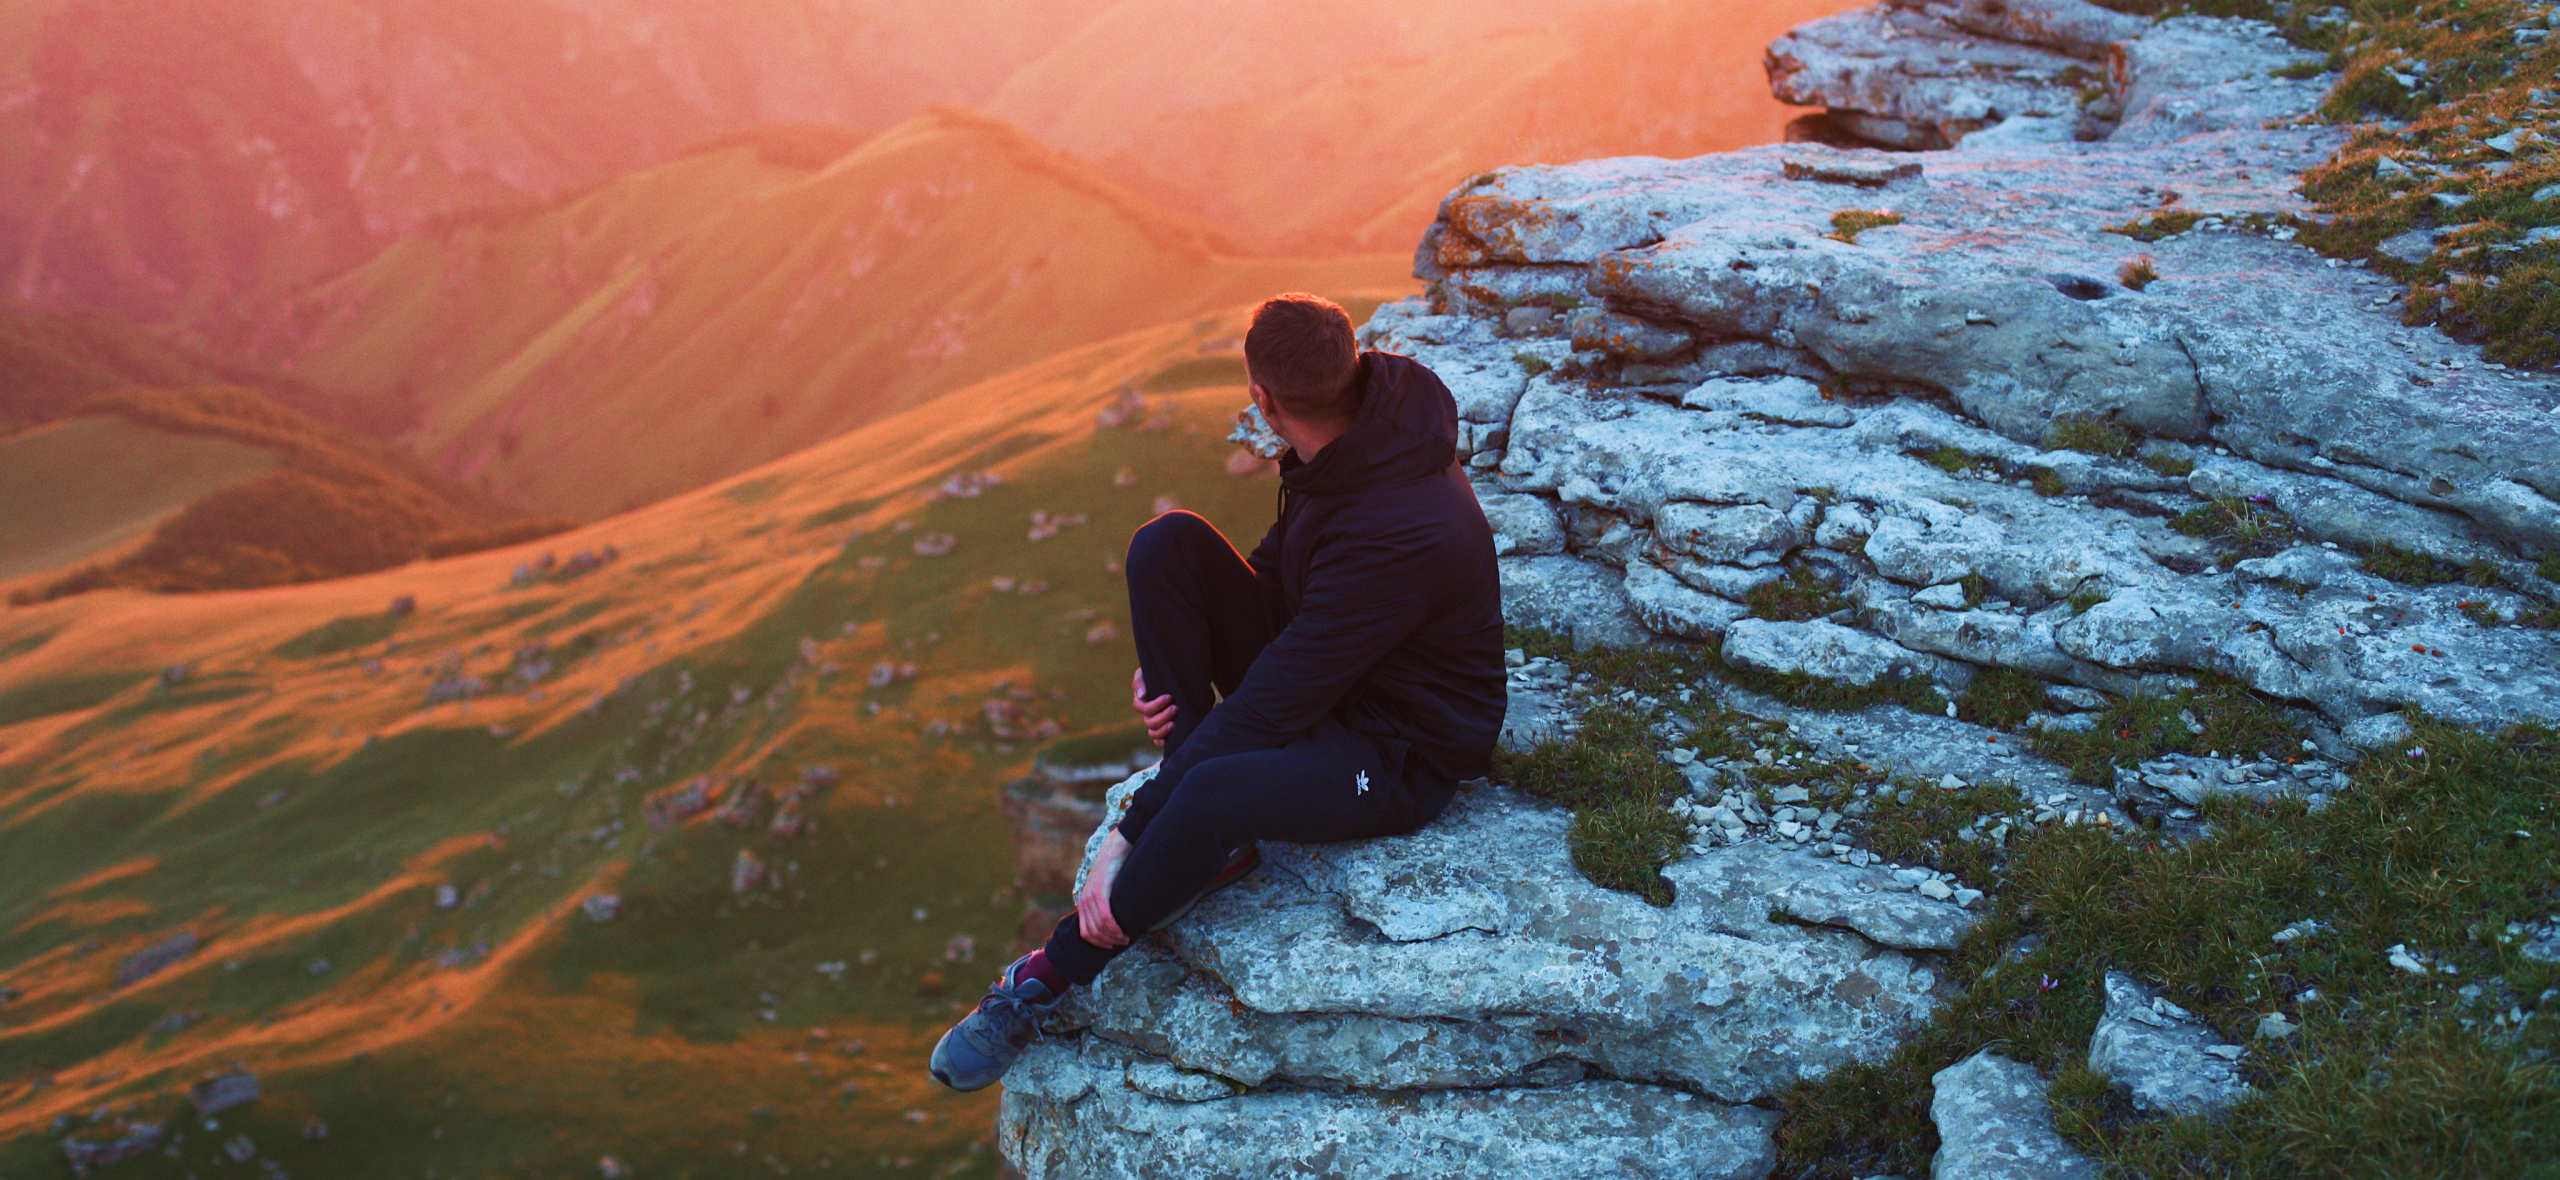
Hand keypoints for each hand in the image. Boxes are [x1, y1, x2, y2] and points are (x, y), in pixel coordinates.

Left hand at [1076, 830, 1130, 948]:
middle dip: (1108, 942)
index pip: (1085, 934)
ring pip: (1100, 927)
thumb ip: (1104, 905)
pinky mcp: (1100, 892)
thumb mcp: (1106, 890)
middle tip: (1123, 942)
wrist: (1115, 849)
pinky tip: (1123, 931)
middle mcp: (1083, 901)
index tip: (1112, 947)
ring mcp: (1090, 897)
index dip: (1099, 944)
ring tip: (1126, 938)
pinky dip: (1114, 928)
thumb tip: (1113, 922)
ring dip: (1114, 937)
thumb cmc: (1115, 870)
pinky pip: (1105, 917)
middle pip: (1092, 933)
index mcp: (1082, 903)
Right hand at [1131, 668, 1176, 747]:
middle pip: (1150, 722)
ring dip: (1163, 730)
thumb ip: (1140, 682)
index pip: (1143, 708)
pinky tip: (1167, 742)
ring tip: (1174, 723)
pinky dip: (1161, 743)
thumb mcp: (1144, 673)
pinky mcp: (1163, 729)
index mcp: (1141, 702)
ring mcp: (1154, 722)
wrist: (1170, 679)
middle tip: (1176, 708)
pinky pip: (1158, 740)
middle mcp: (1147, 714)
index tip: (1169, 697)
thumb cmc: (1155, 674)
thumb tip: (1142, 695)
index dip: (1155, 705)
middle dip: (1163, 716)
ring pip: (1153, 733)